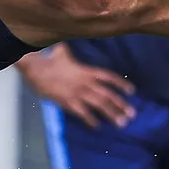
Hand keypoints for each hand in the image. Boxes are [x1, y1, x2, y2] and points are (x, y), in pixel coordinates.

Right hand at [19, 45, 134, 127]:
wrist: (36, 68)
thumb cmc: (49, 59)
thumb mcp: (64, 51)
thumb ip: (73, 50)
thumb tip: (72, 41)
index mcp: (87, 70)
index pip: (109, 77)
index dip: (121, 84)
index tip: (132, 91)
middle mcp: (86, 82)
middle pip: (107, 95)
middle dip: (121, 105)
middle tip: (132, 115)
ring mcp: (77, 93)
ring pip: (99, 105)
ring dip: (111, 114)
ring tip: (121, 123)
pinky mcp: (67, 102)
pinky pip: (82, 113)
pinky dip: (90, 120)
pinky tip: (97, 126)